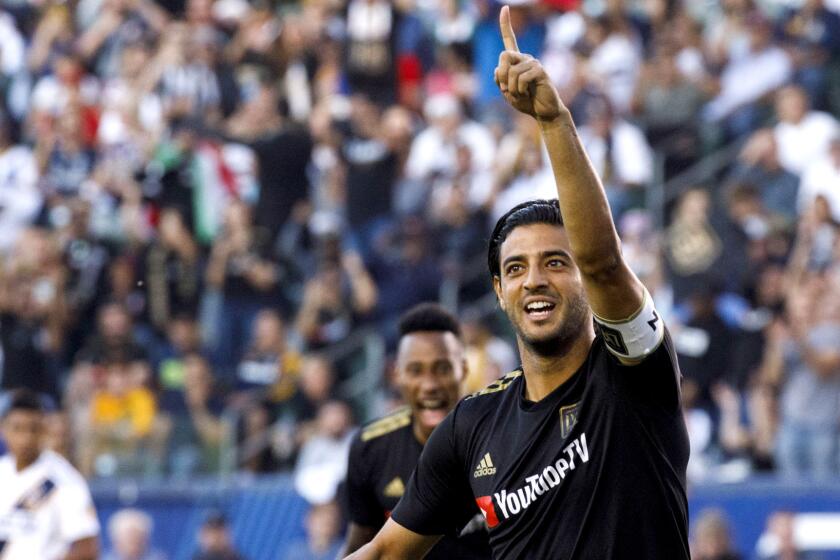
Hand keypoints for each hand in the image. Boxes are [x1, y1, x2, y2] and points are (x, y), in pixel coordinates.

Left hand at [494, 6, 564, 122]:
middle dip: (501, 75)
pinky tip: (527, 93)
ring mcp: (534, 63)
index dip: (505, 24)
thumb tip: (499, 69)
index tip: (505, 7)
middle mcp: (525, 58)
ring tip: (521, 94)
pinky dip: (519, 90)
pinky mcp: (540, 71)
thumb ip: (500, 79)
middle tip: (506, 88)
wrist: (543, 112)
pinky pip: (521, 78)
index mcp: (516, 61)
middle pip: (504, 56)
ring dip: (511, 88)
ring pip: (511, 71)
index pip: (510, 40)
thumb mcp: (507, 91)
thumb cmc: (526, 101)